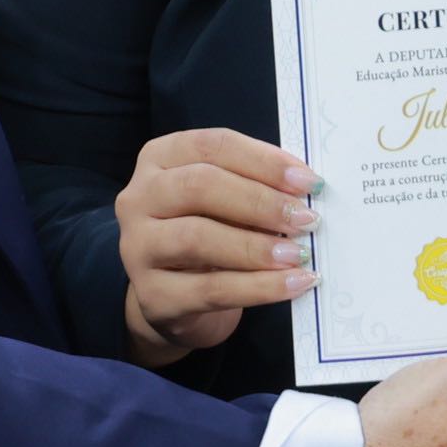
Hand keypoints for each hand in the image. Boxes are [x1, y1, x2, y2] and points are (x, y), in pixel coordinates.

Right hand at [113, 127, 315, 364]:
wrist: (175, 300)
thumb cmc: (210, 233)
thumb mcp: (226, 201)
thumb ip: (256, 186)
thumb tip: (306, 189)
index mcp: (159, 159)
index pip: (212, 146)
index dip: (263, 161)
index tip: (308, 181)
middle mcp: (138, 198)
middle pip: (200, 186)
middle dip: (261, 201)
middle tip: (306, 218)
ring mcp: (138, 248)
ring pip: (198, 238)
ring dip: (257, 246)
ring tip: (299, 254)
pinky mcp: (153, 296)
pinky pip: (211, 290)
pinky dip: (260, 287)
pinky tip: (294, 283)